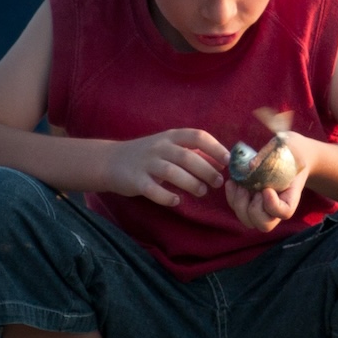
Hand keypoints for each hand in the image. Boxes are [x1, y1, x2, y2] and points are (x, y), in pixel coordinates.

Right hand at [107, 128, 228, 206]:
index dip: (215, 147)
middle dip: (206, 170)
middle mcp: (159, 147)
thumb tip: (221, 164)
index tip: (228, 161)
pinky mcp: (135, 180)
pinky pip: (153, 189)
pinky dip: (166, 196)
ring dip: (191, 183)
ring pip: (172, 172)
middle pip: (187, 156)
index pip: (197, 136)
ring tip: (202, 191)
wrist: (109, 161)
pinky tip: (176, 200)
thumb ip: (192, 153)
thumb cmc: (148, 156)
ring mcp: (146, 163)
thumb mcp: (169, 148)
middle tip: (218, 182)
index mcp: (171, 137)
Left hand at [224, 149, 309, 231]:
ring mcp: (264, 206)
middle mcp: (278, 206)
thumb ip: (271, 152)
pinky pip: (238, 209)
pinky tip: (232, 182)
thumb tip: (250, 166)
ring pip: (249, 221)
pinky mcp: (251, 201)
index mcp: (292, 195)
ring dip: (239, 204)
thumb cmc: (292, 149)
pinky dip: (232, 197)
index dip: (272, 205)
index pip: (284, 212)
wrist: (292, 154)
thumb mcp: (287, 144)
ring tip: (239, 185)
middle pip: (264, 224)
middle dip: (252, 208)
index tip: (266, 188)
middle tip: (251, 188)